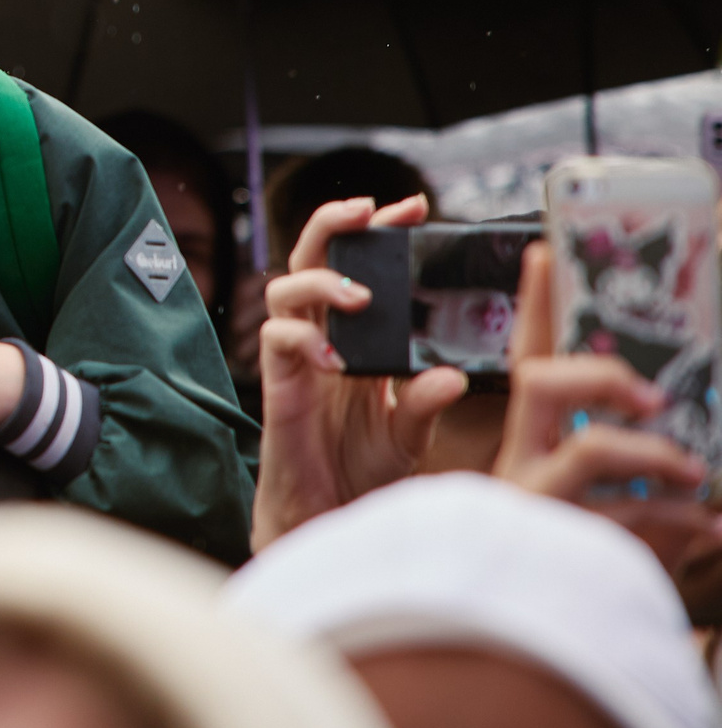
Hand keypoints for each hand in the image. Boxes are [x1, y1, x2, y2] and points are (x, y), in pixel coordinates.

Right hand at [252, 194, 467, 550]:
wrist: (328, 518)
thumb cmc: (361, 473)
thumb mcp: (409, 433)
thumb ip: (424, 402)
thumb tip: (452, 374)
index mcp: (352, 339)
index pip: (355, 267)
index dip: (376, 234)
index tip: (413, 209)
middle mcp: (319, 340)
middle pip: (308, 260)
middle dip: (334, 227)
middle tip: (370, 212)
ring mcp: (295, 361)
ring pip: (283, 290)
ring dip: (320, 282)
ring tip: (359, 295)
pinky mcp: (279, 388)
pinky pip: (275, 343)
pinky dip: (302, 339)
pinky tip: (334, 358)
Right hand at [493, 242, 714, 572]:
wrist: (534, 644)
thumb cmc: (573, 567)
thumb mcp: (605, 517)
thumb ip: (644, 493)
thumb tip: (694, 469)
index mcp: (524, 446)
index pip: (525, 362)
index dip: (533, 308)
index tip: (544, 252)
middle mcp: (517, 466)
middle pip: (539, 384)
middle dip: (600, 376)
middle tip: (650, 395)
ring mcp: (531, 504)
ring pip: (588, 452)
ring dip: (655, 454)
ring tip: (697, 474)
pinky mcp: (556, 544)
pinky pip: (629, 517)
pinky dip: (680, 520)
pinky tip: (710, 529)